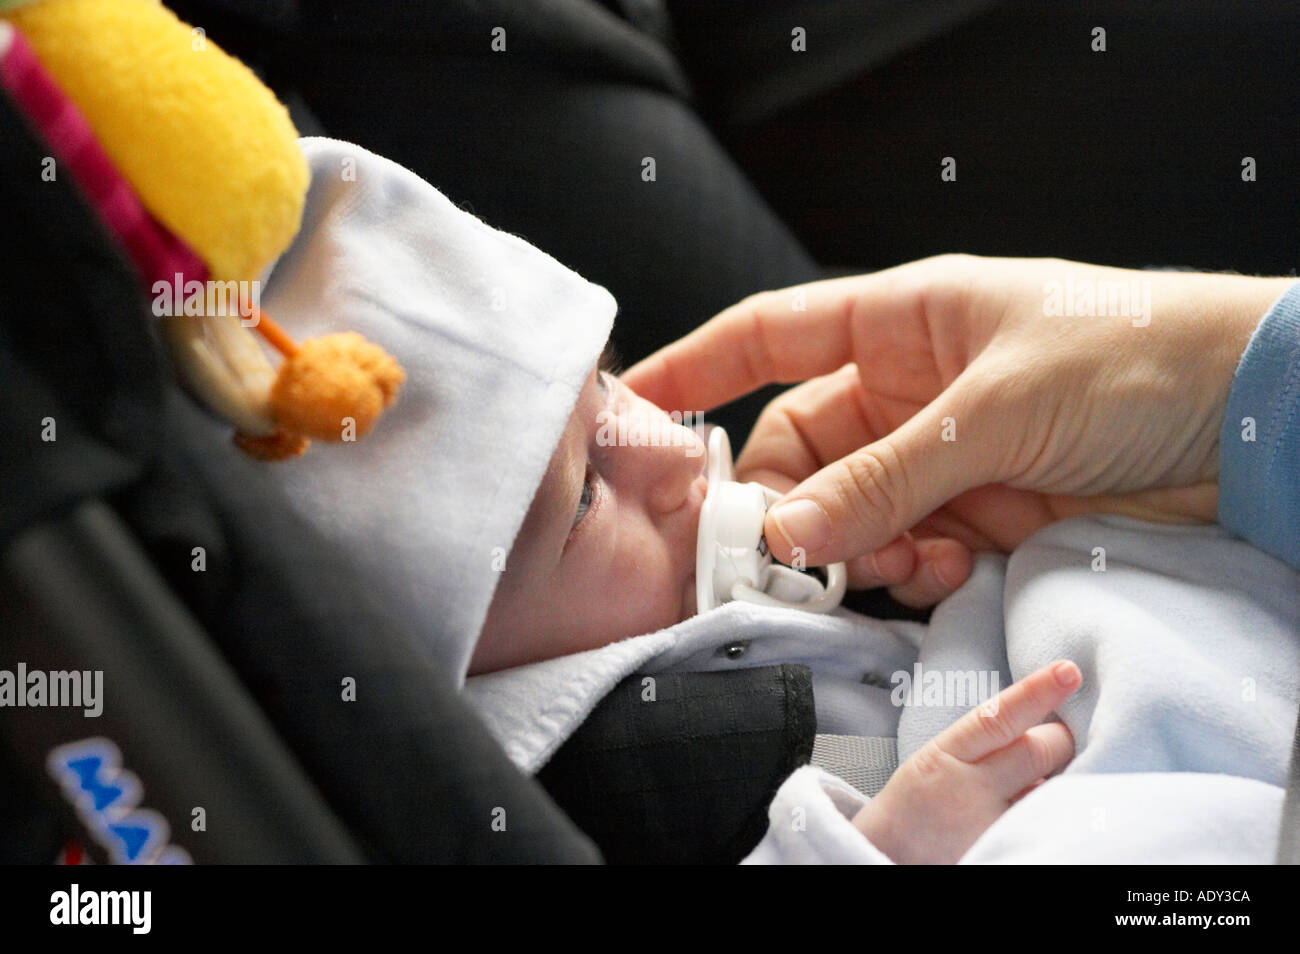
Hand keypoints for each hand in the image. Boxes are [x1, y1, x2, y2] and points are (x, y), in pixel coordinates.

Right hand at [624, 256, 1293, 602]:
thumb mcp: (997, 407)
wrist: (1251, 421)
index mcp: (904, 320)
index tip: (639, 404)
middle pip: (799, 447)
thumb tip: (790, 530)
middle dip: (782, 500)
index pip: (773, 334)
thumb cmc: (1140, 353)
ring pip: (846, 510)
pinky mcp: (978, 514)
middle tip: (778, 551)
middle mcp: (909, 387)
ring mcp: (940, 456)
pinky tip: (937, 571)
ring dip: (848, 546)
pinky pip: (903, 550)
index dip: (700, 364)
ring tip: (887, 565)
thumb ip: (887, 474)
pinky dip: (903, 571)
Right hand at [851, 659, 1081, 863]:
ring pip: (1050, 791)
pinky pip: (1045, 825)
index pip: (998, 717)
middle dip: (1059, 741)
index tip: (1068, 671)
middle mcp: (969, 791)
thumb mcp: (936, 757)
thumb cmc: (917, 801)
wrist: (888, 856)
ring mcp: (989, 827)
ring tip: (1028, 788)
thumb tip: (1046, 726)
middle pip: (1038, 751)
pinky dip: (1047, 814)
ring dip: (1054, 781)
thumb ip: (986, 742)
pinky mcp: (1005, 851)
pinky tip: (1030, 815)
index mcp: (947, 755)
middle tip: (1057, 743)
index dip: (1036, 692)